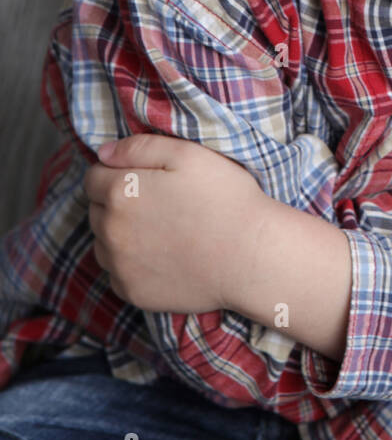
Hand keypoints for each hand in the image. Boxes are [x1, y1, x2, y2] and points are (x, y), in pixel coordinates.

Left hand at [84, 134, 269, 312]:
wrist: (251, 256)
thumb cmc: (225, 198)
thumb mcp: (187, 154)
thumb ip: (139, 147)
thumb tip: (102, 153)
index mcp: (120, 192)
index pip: (93, 176)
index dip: (116, 172)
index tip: (144, 177)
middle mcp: (110, 231)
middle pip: (95, 210)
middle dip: (117, 203)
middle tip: (157, 203)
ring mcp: (119, 266)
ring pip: (102, 243)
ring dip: (120, 234)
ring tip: (160, 230)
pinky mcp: (133, 292)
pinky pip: (117, 273)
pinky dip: (131, 264)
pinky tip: (162, 256)